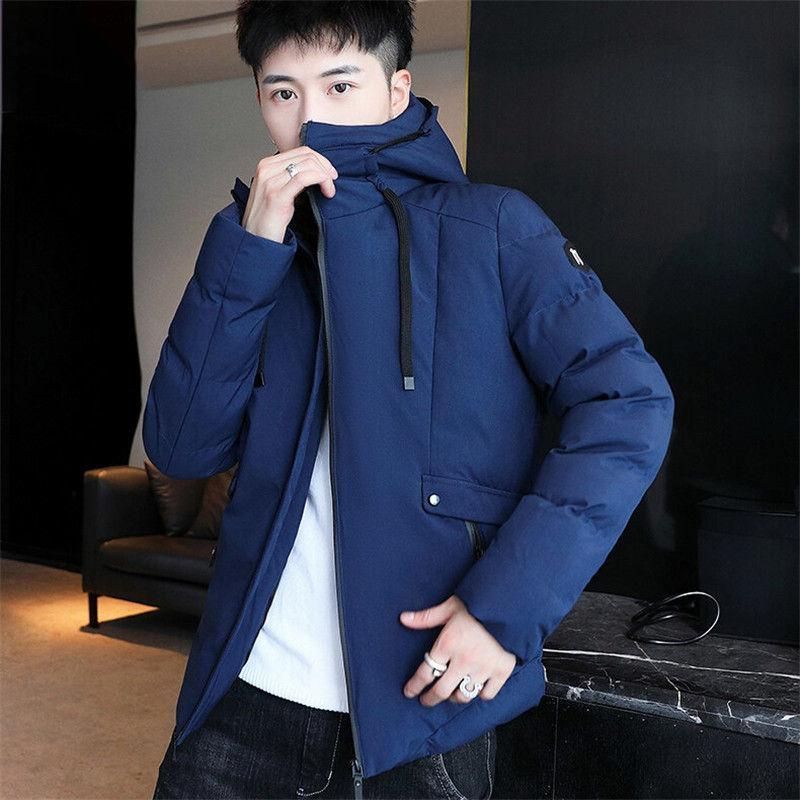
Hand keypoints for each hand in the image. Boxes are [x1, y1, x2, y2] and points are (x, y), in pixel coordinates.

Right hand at [242, 146, 338, 242]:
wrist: (256, 241)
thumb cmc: (268, 222)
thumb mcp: (279, 193)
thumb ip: (291, 180)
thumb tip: (315, 174)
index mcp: (266, 166)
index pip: (300, 151)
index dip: (321, 160)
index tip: (330, 174)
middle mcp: (266, 169)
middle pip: (306, 155)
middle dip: (325, 167)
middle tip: (333, 181)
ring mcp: (270, 181)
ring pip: (307, 164)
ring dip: (325, 175)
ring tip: (330, 190)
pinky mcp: (277, 196)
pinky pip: (304, 178)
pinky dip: (321, 180)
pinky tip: (326, 191)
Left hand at [399, 595, 517, 705]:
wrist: (510, 605)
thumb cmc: (478, 605)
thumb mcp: (449, 607)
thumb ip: (426, 617)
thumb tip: (404, 618)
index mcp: (448, 644)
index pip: (425, 672)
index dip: (415, 685)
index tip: (409, 692)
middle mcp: (464, 660)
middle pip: (442, 690)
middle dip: (430, 698)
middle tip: (426, 700)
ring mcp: (484, 668)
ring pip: (463, 696)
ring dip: (454, 697)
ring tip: (450, 694)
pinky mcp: (501, 672)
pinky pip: (487, 694)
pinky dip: (480, 694)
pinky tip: (476, 689)